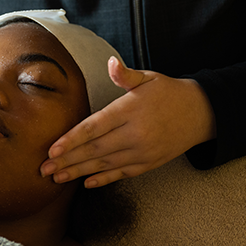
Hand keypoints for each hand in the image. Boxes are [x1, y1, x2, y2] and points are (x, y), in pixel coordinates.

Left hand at [40, 57, 215, 187]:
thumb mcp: (148, 78)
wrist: (202, 113)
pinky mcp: (149, 163)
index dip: (71, 140)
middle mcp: (135, 133)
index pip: (94, 127)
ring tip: (56, 177)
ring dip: (78, 172)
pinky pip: (122, 173)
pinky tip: (85, 183)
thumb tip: (111, 62)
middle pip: (94, 149)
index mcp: (130, 110)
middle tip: (43, 169)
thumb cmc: (168, 92)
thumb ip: (125, 75)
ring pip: (104, 164)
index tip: (52, 149)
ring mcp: (143, 151)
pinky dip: (103, 179)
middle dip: (67, 160)